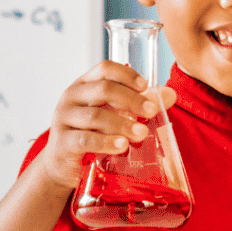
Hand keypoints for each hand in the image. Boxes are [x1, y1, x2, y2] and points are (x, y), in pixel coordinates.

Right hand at [37, 62, 177, 192]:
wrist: (65, 162)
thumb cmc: (92, 131)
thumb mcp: (115, 114)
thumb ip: (140, 103)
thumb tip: (170, 94)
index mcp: (85, 85)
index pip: (105, 69)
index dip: (126, 74)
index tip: (146, 86)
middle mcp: (72, 98)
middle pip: (103, 90)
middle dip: (131, 100)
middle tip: (152, 111)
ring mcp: (63, 119)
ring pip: (95, 116)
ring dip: (122, 124)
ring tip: (142, 133)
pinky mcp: (61, 143)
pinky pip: (85, 139)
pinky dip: (106, 142)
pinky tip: (122, 146)